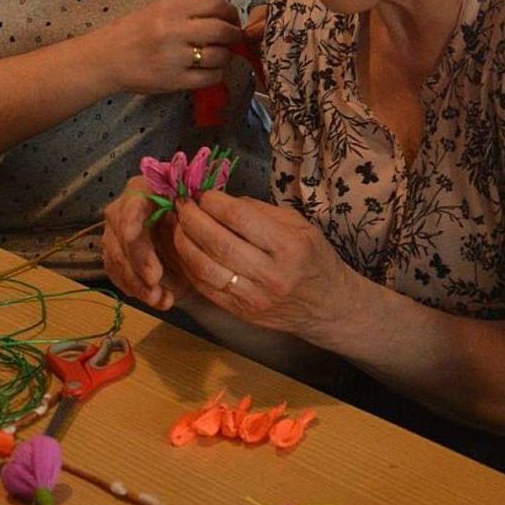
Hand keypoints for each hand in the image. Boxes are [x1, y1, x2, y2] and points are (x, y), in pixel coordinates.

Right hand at [94, 0, 240, 94]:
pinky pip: (210, 78)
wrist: (107, 58)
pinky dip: (217, 73)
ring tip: (220, 54)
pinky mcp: (175, 81)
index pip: (214, 3)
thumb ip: (189, 9)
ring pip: (219, 56)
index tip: (231, 18)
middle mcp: (174, 32)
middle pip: (221, 30)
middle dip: (234, 34)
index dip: (230, 11)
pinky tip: (210, 70)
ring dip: (226, 55)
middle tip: (234, 37)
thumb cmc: (133, 30)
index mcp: (171, 9)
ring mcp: (175, 59)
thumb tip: (223, 15)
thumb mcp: (158, 8)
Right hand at [101, 175, 189, 310]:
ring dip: (137, 282)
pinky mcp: (113, 255)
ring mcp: (115, 232)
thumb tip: (183, 222)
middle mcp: (123, 208)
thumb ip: (187, 219)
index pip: (133, 203)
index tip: (132, 236)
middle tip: (154, 280)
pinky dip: (136, 290)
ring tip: (159, 298)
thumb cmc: (193, 223)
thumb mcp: (194, 219)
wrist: (189, 240)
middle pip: (121, 234)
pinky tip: (157, 300)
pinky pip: (117, 274)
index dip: (131, 220)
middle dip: (137, 260)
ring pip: (116, 258)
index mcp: (145, 190)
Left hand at [165, 191, 354, 344]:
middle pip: (217, 243)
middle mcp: (270, 274)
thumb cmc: (314, 258)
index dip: (214, 202)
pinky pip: (206, 288)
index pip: (240, 218)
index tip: (202, 192)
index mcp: (288, 246)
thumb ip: (261, 211)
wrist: (328, 306)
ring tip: (177, 225)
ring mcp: (253, 298)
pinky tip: (184, 250)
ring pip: (205, 268)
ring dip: (184, 243)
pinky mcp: (241, 312)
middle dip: (192, 219)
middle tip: (181, 203)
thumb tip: (222, 200)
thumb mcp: (299, 225)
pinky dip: (189, 266)